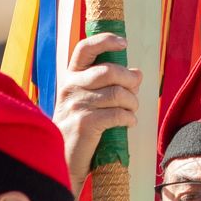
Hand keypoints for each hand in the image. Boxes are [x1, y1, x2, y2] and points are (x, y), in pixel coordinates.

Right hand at [54, 34, 143, 194]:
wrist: (63, 160)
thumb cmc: (80, 128)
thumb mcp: (86, 101)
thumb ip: (106, 85)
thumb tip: (137, 73)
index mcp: (70, 77)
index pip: (85, 49)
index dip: (105, 41)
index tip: (123, 43)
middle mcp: (70, 87)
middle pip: (109, 71)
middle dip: (130, 80)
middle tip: (135, 90)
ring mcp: (76, 105)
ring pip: (117, 93)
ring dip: (132, 103)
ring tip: (131, 111)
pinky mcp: (84, 123)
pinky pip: (117, 114)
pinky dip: (129, 118)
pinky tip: (128, 123)